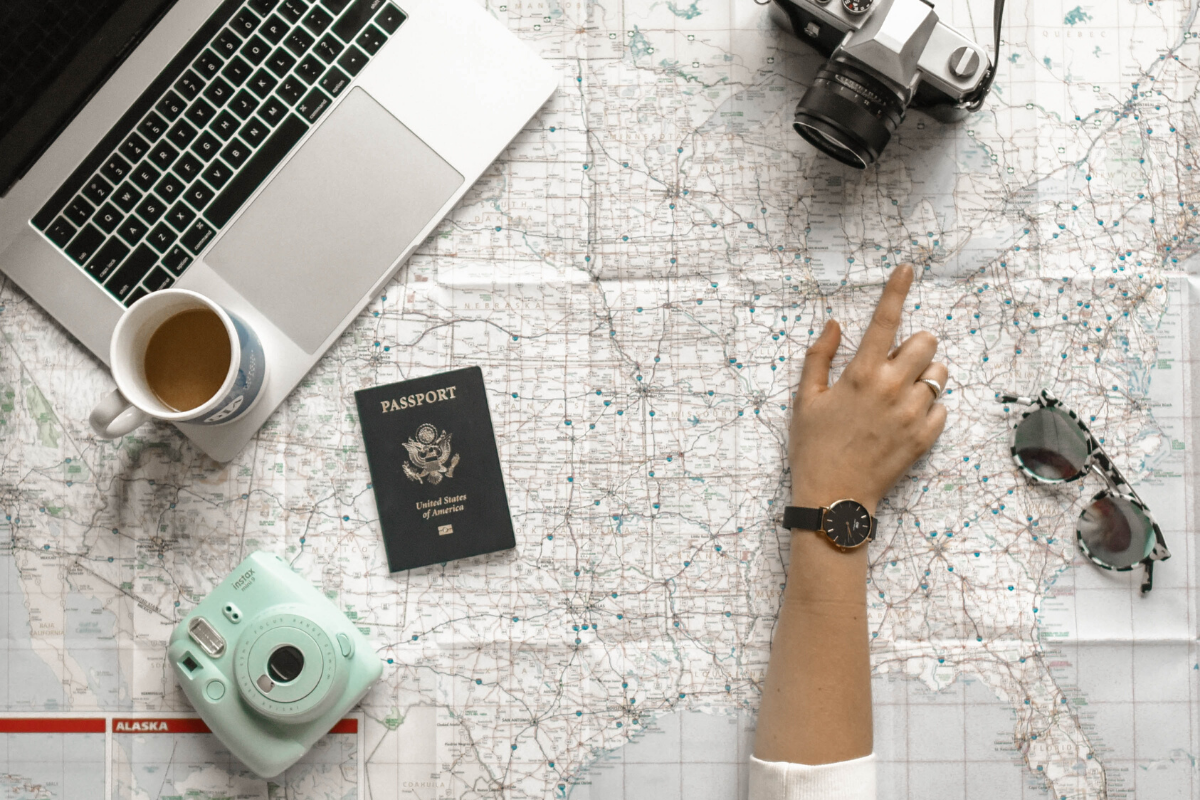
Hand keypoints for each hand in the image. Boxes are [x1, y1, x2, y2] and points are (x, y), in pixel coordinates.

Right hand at [789, 265, 946, 516]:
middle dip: (915, 345)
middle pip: (926, 342)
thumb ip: (819, 357)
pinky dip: (928, 408)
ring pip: (939, 375)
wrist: (834, 498)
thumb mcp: (805, 399)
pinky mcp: (925, 438)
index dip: (897, 289)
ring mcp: (912, 414)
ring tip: (901, 393)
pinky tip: (904, 419)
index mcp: (860, 374)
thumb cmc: (813, 447)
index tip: (908, 268)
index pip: (885, 320)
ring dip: (924, 375)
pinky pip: (942, 408)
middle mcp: (891, 389)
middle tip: (895, 362)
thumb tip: (836, 324)